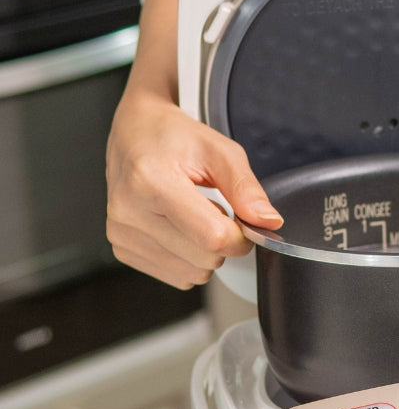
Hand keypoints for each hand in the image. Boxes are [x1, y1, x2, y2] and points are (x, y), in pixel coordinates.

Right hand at [105, 85, 282, 289]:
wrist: (134, 133)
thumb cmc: (174, 137)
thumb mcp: (220, 151)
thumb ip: (247, 189)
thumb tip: (269, 222)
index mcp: (151, 181)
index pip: (213, 237)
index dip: (241, 237)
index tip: (242, 221)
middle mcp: (129, 210)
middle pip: (204, 259)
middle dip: (223, 241)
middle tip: (213, 209)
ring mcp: (120, 232)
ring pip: (191, 273)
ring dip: (204, 251)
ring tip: (192, 215)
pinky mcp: (121, 248)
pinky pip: (175, 276)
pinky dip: (186, 258)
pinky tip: (178, 228)